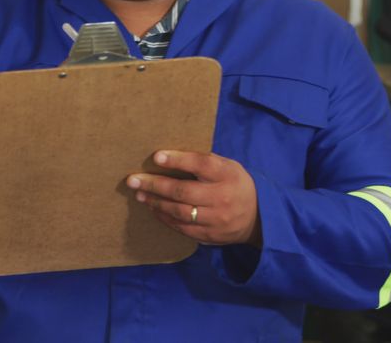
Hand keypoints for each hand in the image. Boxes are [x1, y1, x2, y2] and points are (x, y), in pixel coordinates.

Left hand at [126, 150, 261, 246]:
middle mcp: (221, 197)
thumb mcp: (228, 167)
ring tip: (140, 194)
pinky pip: (181, 227)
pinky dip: (164, 218)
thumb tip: (170, 156)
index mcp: (227, 175)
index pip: (201, 165)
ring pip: (179, 212)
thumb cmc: (235, 184)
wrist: (258, 218)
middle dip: (155, 185)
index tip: (157, 156)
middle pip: (183, 191)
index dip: (178, 160)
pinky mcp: (209, 235)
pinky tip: (153, 209)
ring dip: (155, 202)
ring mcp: (215, 219)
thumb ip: (205, 163)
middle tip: (133, 180)